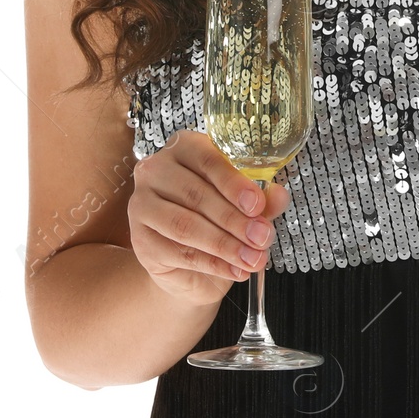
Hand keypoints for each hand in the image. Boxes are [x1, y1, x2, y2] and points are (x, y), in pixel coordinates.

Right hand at [128, 129, 291, 305]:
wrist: (189, 263)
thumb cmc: (217, 218)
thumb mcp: (244, 205)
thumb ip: (262, 198)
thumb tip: (279, 195)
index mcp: (185, 147)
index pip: (208, 160)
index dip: (235, 183)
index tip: (257, 205)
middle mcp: (156, 170)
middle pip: (197, 194)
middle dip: (235, 220)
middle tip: (262, 237)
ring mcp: (142, 205)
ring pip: (186, 225)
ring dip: (225, 245)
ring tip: (253, 258)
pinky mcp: (139, 240)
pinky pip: (179, 253)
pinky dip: (213, 264)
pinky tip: (235, 270)